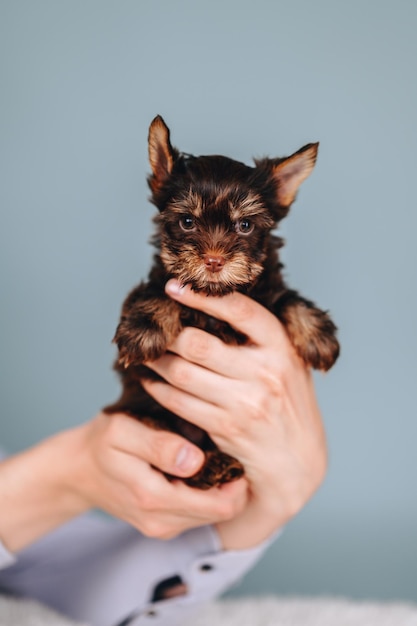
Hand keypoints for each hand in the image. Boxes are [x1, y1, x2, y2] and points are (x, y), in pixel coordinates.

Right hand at [0, 412, 246, 552]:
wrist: (77, 468)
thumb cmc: (102, 442)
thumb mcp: (123, 432)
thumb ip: (159, 446)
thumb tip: (195, 460)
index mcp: (154, 498)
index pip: (221, 503)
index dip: (239, 477)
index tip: (241, 446)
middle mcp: (162, 521)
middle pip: (223, 511)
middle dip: (236, 482)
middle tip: (238, 446)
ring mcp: (163, 525)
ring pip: (213, 514)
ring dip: (223, 488)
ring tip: (222, 452)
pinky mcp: (163, 524)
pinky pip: (198, 512)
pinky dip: (208, 492)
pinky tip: (205, 465)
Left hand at [141, 279, 327, 549]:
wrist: (299, 463)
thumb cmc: (289, 405)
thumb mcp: (290, 365)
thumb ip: (263, 339)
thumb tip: (215, 304)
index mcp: (281, 348)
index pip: (239, 310)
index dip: (203, 296)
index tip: (174, 287)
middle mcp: (265, 372)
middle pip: (198, 344)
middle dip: (168, 335)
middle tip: (154, 330)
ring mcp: (245, 403)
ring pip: (182, 374)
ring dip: (157, 362)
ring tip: (147, 353)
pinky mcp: (226, 428)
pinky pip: (180, 403)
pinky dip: (158, 390)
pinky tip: (151, 381)